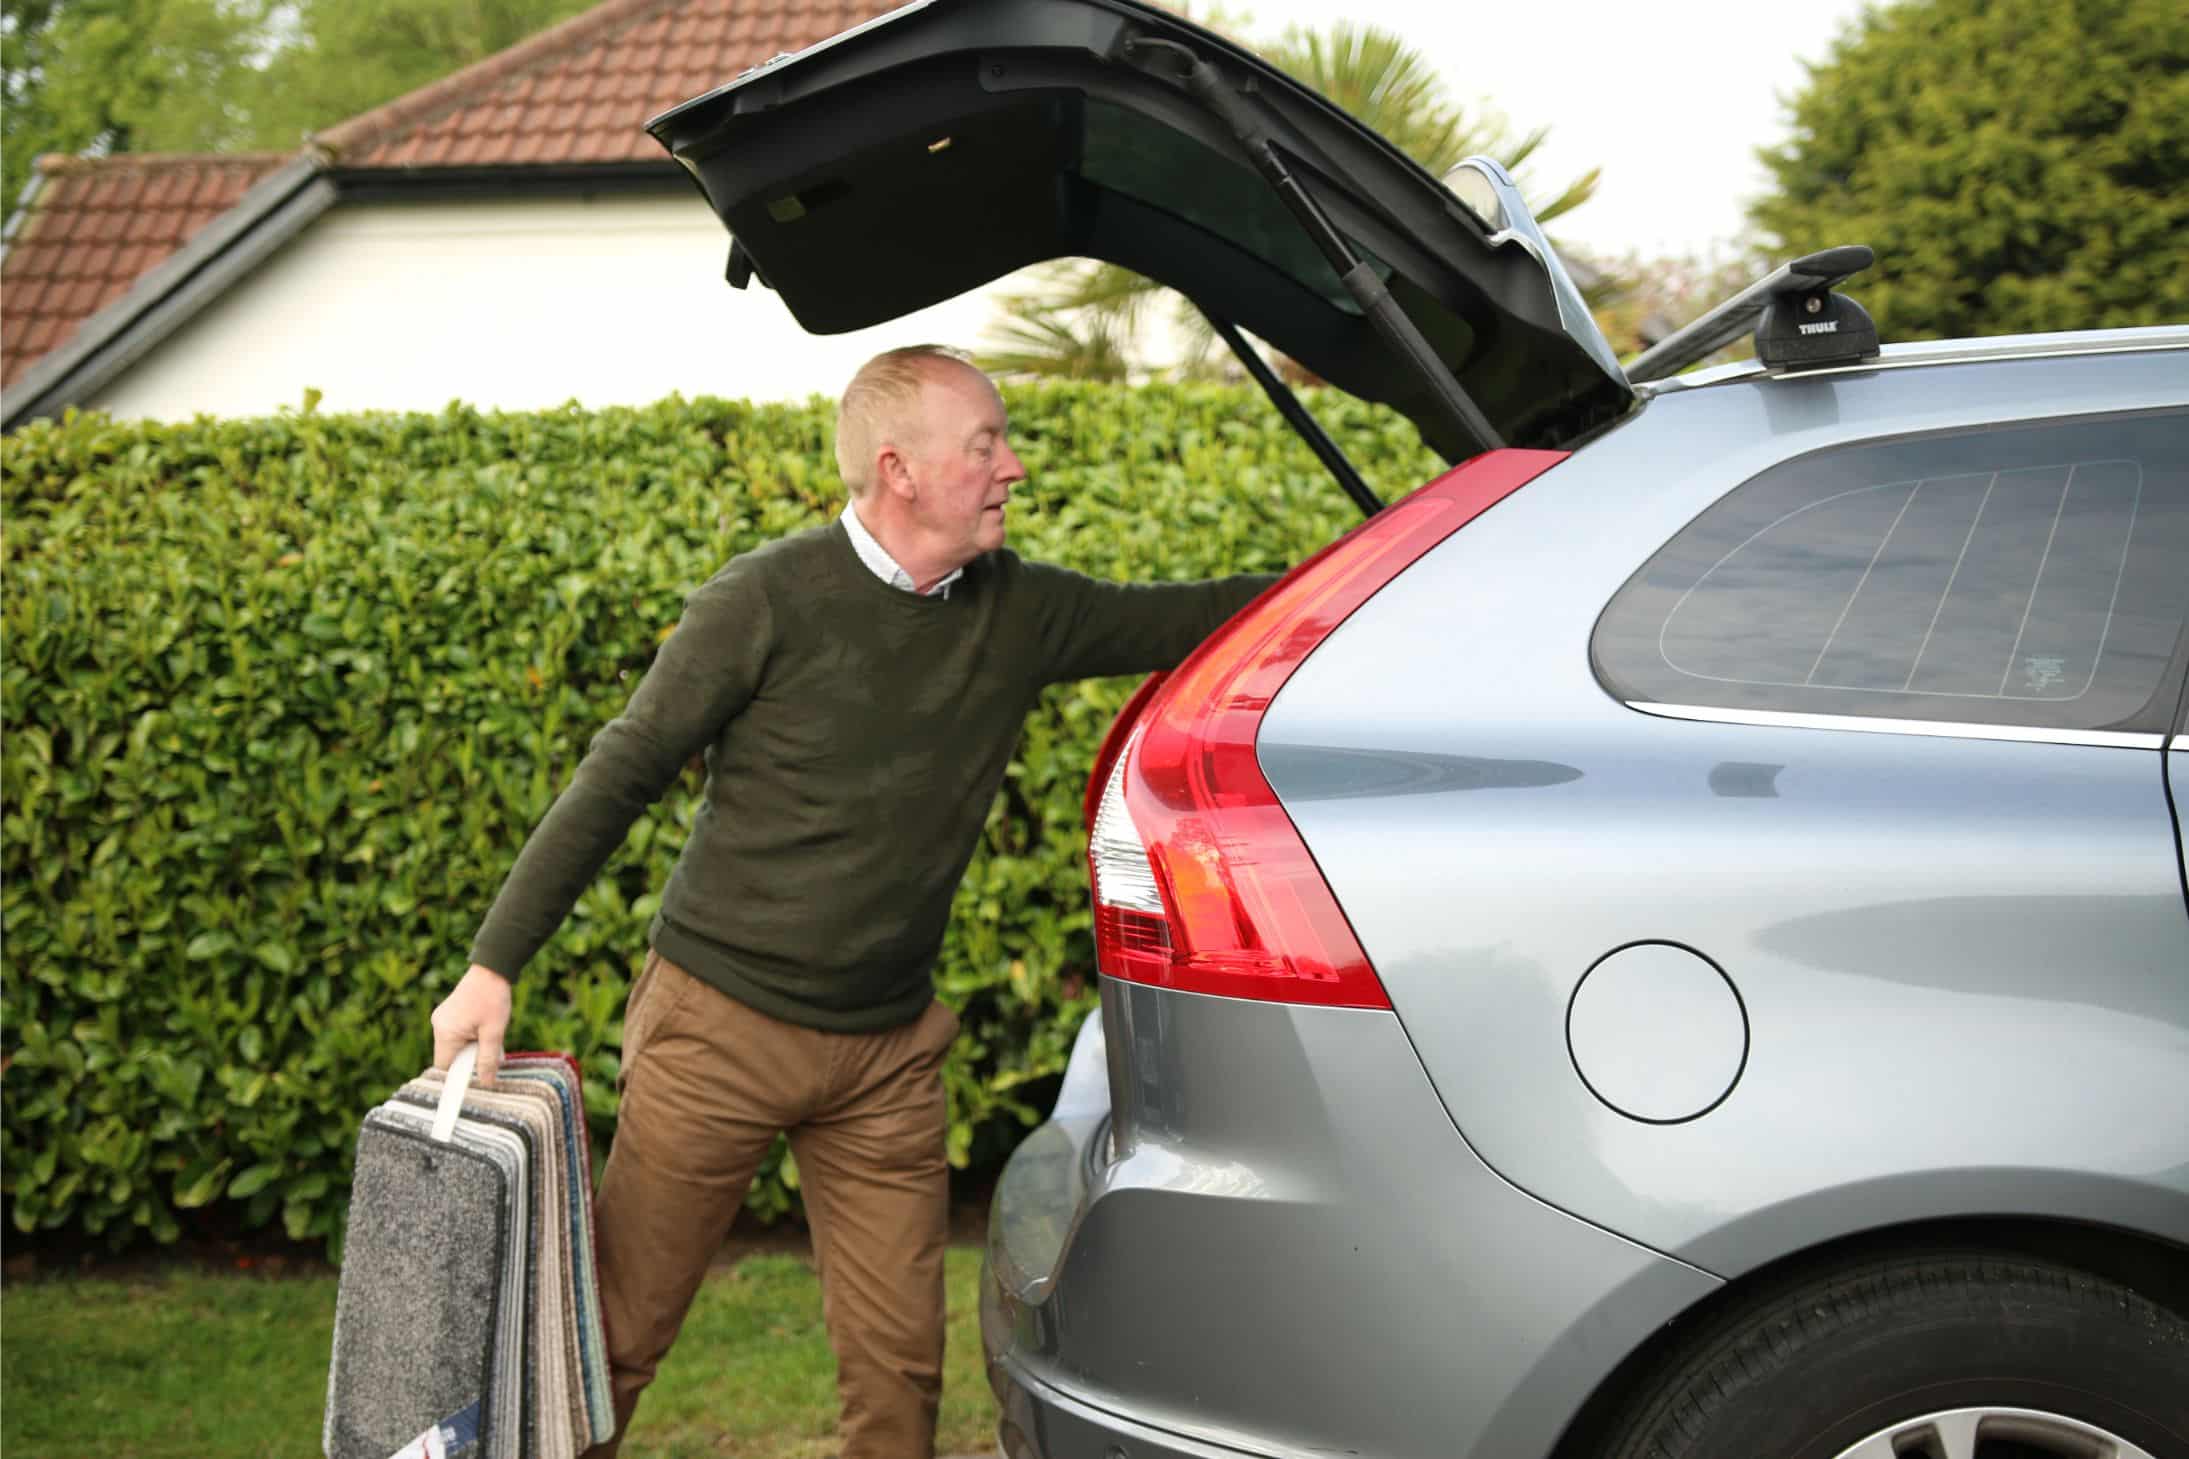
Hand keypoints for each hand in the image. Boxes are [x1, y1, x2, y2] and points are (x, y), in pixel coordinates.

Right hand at [431, 964, 511, 1086]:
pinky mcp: (448, 1014)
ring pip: (454, 1045)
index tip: (475, 1077)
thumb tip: (486, 1083)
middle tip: (490, 1050)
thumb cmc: (492, 999)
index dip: (459, 1075)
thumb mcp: (494, 1032)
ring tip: (490, 1034)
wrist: (492, 970)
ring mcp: (442, 1019)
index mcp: (445, 1033)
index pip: (444, 1067)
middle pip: (450, 1057)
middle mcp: (438, 1027)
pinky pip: (456, 1034)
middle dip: (470, 1058)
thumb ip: (488, 1059)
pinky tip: (484, 1027)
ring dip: (472, 1046)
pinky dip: (470, 1036)